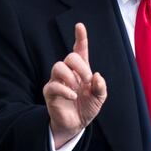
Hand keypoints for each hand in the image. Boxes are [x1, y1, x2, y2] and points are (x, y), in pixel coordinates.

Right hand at [43, 23, 106, 148]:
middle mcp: (68, 72)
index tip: (79, 26)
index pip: (79, 50)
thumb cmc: (87, 107)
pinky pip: (53, 85)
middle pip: (70, 57)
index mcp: (81, 70)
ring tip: (77, 88)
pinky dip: (65, 90)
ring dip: (70, 76)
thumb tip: (96, 76)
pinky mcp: (50, 92)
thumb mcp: (99, 97)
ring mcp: (57, 81)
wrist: (76, 124)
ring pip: (58, 66)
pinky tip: (72, 96)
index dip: (80, 37)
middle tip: (87, 80)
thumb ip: (101, 87)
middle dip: (80, 66)